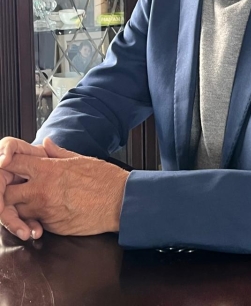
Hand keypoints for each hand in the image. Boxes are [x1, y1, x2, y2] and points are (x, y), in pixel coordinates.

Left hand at [2, 138, 128, 236]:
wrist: (120, 202)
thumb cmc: (104, 179)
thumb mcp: (80, 159)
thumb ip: (57, 153)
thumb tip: (46, 144)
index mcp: (48, 170)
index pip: (13, 163)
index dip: (8, 163)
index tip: (11, 165)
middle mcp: (41, 191)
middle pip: (7, 192)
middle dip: (9, 190)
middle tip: (18, 187)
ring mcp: (45, 211)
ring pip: (17, 211)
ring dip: (21, 206)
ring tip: (33, 200)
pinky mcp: (52, 227)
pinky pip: (35, 222)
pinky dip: (36, 218)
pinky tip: (47, 211)